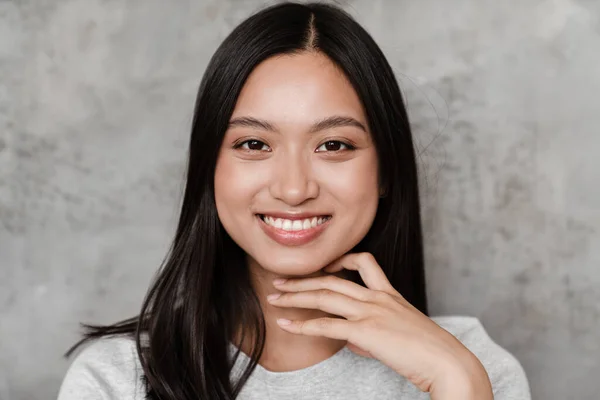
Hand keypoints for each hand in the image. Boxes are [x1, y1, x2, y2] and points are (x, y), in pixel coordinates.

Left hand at [267, 252, 492, 398]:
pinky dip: (302, 325)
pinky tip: (286, 324)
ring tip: (275, 297)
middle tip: (280, 282)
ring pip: (324, 296)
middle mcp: (377, 297)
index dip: (341, 259)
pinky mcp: (365, 330)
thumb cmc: (428, 351)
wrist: (447, 362)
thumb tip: (349, 340)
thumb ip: (371, 333)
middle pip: (332, 279)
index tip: (323, 265)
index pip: (365, 262)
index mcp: (389, 293)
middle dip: (303, 279)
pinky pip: (326, 325)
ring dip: (295, 296)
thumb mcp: (399, 334)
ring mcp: (370, 311)